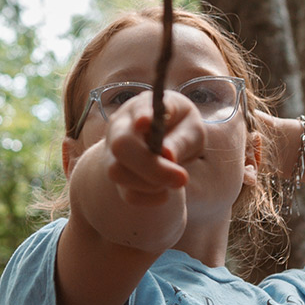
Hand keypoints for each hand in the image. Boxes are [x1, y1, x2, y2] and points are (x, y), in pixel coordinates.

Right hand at [102, 89, 201, 205]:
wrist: (164, 143)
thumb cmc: (180, 129)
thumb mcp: (192, 128)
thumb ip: (182, 139)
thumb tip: (167, 155)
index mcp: (142, 107)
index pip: (138, 108)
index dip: (140, 115)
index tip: (145, 123)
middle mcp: (120, 128)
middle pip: (121, 146)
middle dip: (151, 166)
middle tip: (182, 178)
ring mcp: (112, 152)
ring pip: (118, 172)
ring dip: (151, 183)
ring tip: (174, 179)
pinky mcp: (117, 177)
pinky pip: (129, 194)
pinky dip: (152, 198)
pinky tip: (164, 189)